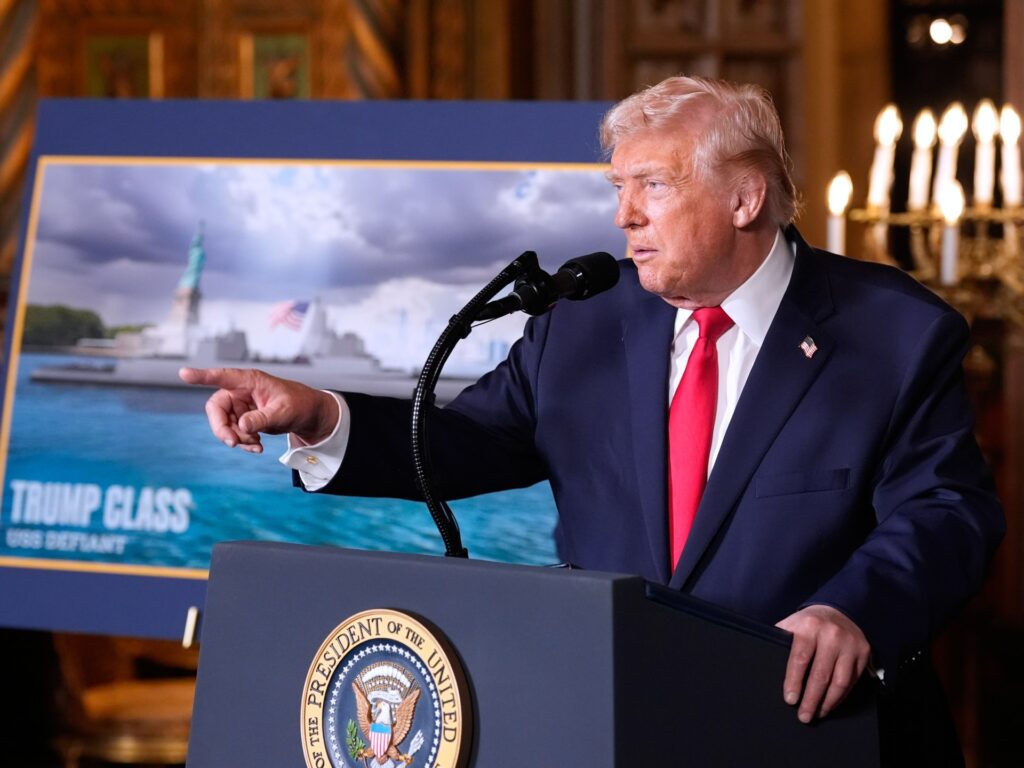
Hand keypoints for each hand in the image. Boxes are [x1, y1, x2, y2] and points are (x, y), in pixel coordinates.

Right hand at [178, 367, 338, 453]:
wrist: (308, 415)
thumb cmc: (299, 405)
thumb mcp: (284, 412)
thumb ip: (263, 418)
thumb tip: (242, 427)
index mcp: (251, 381)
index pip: (223, 377)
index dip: (202, 376)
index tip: (183, 374)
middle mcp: (241, 391)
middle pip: (216, 408)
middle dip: (221, 428)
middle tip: (233, 443)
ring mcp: (240, 405)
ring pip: (224, 424)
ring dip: (236, 439)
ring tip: (256, 447)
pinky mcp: (243, 418)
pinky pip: (233, 433)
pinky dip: (242, 443)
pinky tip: (258, 448)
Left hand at [775, 604, 869, 723]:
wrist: (838, 610)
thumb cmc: (809, 623)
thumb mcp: (792, 624)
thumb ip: (780, 640)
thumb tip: (763, 661)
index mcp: (809, 626)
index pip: (800, 659)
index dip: (794, 682)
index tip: (790, 700)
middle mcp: (831, 635)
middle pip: (820, 675)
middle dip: (811, 699)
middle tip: (804, 716)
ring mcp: (850, 644)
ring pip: (840, 682)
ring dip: (828, 702)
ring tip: (818, 714)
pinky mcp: (863, 653)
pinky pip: (852, 681)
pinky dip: (841, 696)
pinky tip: (830, 703)